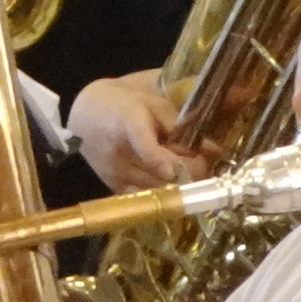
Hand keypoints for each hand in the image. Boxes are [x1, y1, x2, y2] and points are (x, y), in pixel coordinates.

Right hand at [67, 70, 205, 192]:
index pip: (144, 146)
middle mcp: (118, 152)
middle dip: (188, 173)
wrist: (85, 114)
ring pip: (156, 190)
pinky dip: (162, 195)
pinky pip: (145, 199)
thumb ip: (182, 125)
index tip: (177, 169)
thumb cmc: (124, 102)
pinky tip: (171, 185)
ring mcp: (114, 172)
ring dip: (179, 185)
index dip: (161, 161)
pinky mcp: (113, 186)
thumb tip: (214, 150)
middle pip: (157, 174)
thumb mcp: (153, 102)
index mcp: (128, 122)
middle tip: (203, 164)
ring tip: (190, 172)